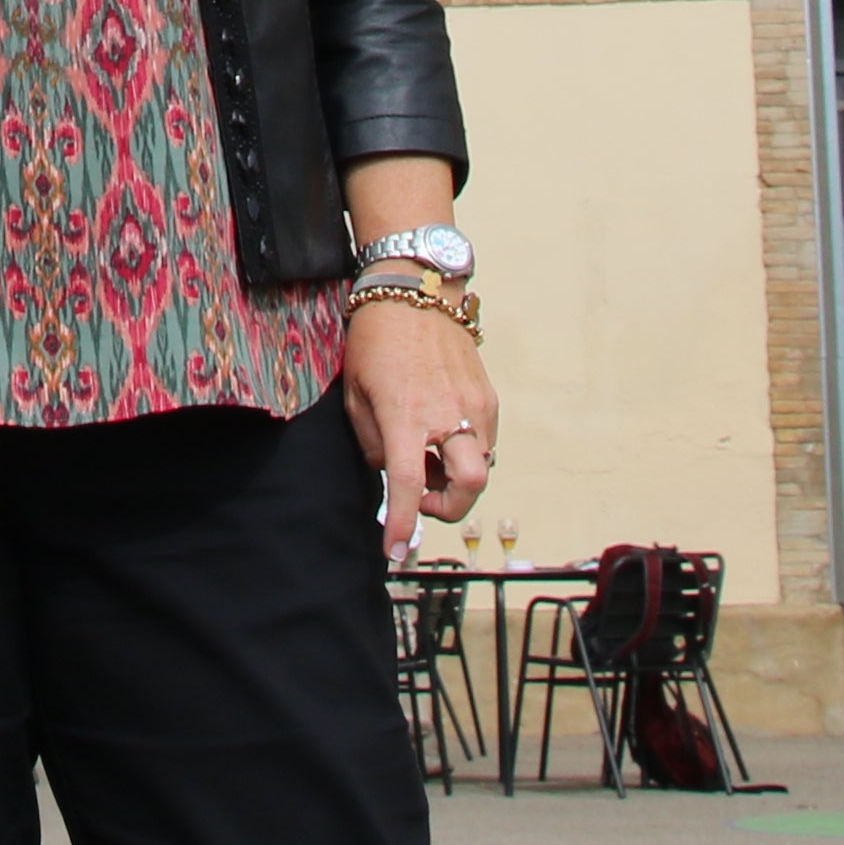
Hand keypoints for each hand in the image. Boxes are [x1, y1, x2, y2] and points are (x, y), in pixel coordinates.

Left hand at [342, 294, 494, 540]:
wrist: (416, 293)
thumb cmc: (376, 340)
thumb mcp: (355, 392)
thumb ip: (370, 440)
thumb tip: (388, 470)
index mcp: (406, 415)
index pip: (410, 484)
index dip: (404, 524)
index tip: (396, 551)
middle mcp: (448, 414)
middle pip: (471, 487)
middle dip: (450, 508)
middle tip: (424, 498)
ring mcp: (475, 406)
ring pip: (481, 467)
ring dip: (455, 478)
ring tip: (427, 456)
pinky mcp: (488, 397)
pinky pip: (484, 442)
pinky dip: (464, 453)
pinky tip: (441, 434)